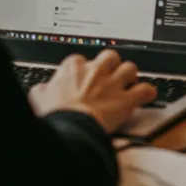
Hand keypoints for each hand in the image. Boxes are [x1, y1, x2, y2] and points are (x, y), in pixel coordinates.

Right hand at [29, 50, 156, 133]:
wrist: (70, 128)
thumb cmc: (55, 116)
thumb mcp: (38, 99)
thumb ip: (42, 91)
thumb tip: (41, 90)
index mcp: (74, 67)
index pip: (81, 59)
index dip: (83, 70)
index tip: (83, 78)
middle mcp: (96, 70)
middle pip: (110, 56)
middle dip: (111, 66)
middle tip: (109, 76)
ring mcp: (113, 83)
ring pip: (130, 68)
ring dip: (130, 76)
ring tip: (128, 84)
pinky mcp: (126, 99)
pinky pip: (145, 90)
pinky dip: (147, 93)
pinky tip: (146, 96)